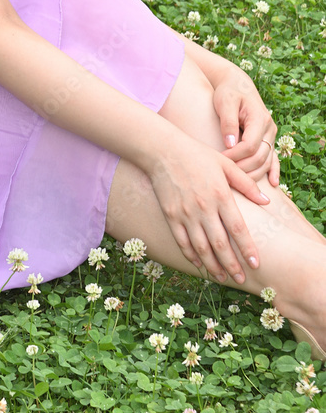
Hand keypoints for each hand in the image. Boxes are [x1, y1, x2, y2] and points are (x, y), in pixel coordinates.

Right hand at [149, 138, 269, 283]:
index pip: (238, 229)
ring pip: (201, 247)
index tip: (256, 264)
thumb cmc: (197, 155)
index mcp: (221, 195)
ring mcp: (186, 213)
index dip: (248, 249)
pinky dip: (191, 255)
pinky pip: (182, 241)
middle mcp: (204, 207)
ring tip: (222, 278)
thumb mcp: (226, 164)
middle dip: (232, 265)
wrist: (163, 150)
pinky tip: (199, 264)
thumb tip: (267, 202)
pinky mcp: (171, 215)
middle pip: (220, 244)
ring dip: (213, 266)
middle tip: (241, 280)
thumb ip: (246, 184)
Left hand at [212, 67, 278, 184]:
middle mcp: (269, 128)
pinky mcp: (268, 139)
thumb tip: (230, 144)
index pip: (250, 145)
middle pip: (259, 156)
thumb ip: (228, 122)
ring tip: (239, 183)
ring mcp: (271, 135)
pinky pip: (273, 158)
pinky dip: (273, 170)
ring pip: (266, 161)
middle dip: (243, 168)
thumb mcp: (225, 102)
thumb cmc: (229, 92)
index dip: (235, 156)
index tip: (220, 160)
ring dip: (254, 174)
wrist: (237, 85)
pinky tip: (272, 183)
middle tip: (226, 175)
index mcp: (260, 118)